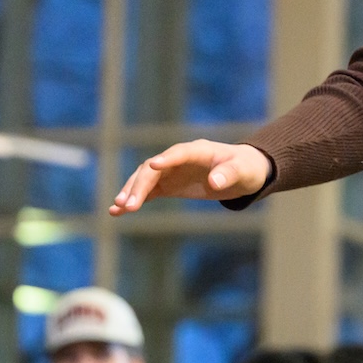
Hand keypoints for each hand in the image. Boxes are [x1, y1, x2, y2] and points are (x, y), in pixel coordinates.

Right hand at [111, 141, 269, 213]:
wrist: (243, 172)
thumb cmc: (245, 168)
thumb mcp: (243, 173)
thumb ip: (229, 175)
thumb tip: (215, 182)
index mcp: (198, 150)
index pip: (177, 153)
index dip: (165, 159)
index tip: (152, 166)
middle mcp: (179, 158)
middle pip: (154, 168)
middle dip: (140, 185)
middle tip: (129, 205)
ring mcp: (171, 170)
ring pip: (145, 178)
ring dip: (131, 192)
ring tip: (117, 209)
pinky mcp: (169, 184)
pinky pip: (147, 191)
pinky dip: (134, 199)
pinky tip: (117, 212)